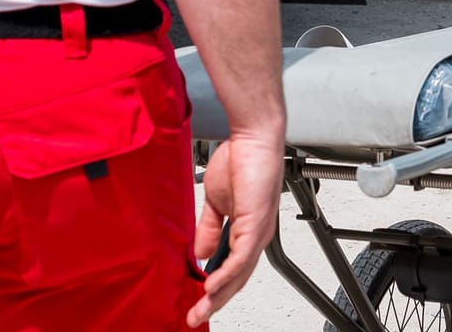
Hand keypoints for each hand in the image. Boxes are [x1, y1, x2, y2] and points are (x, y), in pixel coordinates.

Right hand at [188, 129, 284, 326]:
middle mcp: (256, 236)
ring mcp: (258, 231)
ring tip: (198, 309)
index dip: (214, 289)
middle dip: (213, 301)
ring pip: (238, 274)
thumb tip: (201, 254)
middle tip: (193, 316)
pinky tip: (210, 286)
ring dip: (217, 295)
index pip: (231, 269)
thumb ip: (209, 228)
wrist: (253, 137)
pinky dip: (225, 274)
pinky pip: (241, 257)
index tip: (195, 302)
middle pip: (235, 279)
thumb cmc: (241, 160)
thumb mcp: (217, 202)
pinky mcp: (256, 224)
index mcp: (247, 231)